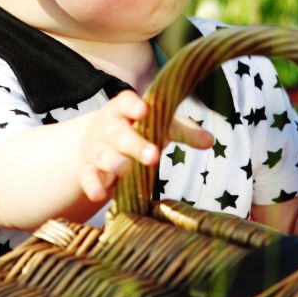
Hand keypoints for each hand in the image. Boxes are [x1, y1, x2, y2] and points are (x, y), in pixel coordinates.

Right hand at [78, 91, 213, 201]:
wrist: (98, 140)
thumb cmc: (137, 129)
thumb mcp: (158, 126)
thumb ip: (183, 131)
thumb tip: (210, 141)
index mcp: (123, 109)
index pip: (125, 102)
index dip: (133, 105)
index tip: (144, 110)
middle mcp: (107, 127)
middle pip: (118, 133)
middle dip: (134, 143)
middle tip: (153, 155)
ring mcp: (96, 148)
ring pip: (102, 154)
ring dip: (114, 162)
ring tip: (126, 169)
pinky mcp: (88, 170)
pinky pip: (87, 177)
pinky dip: (93, 185)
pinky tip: (100, 194)